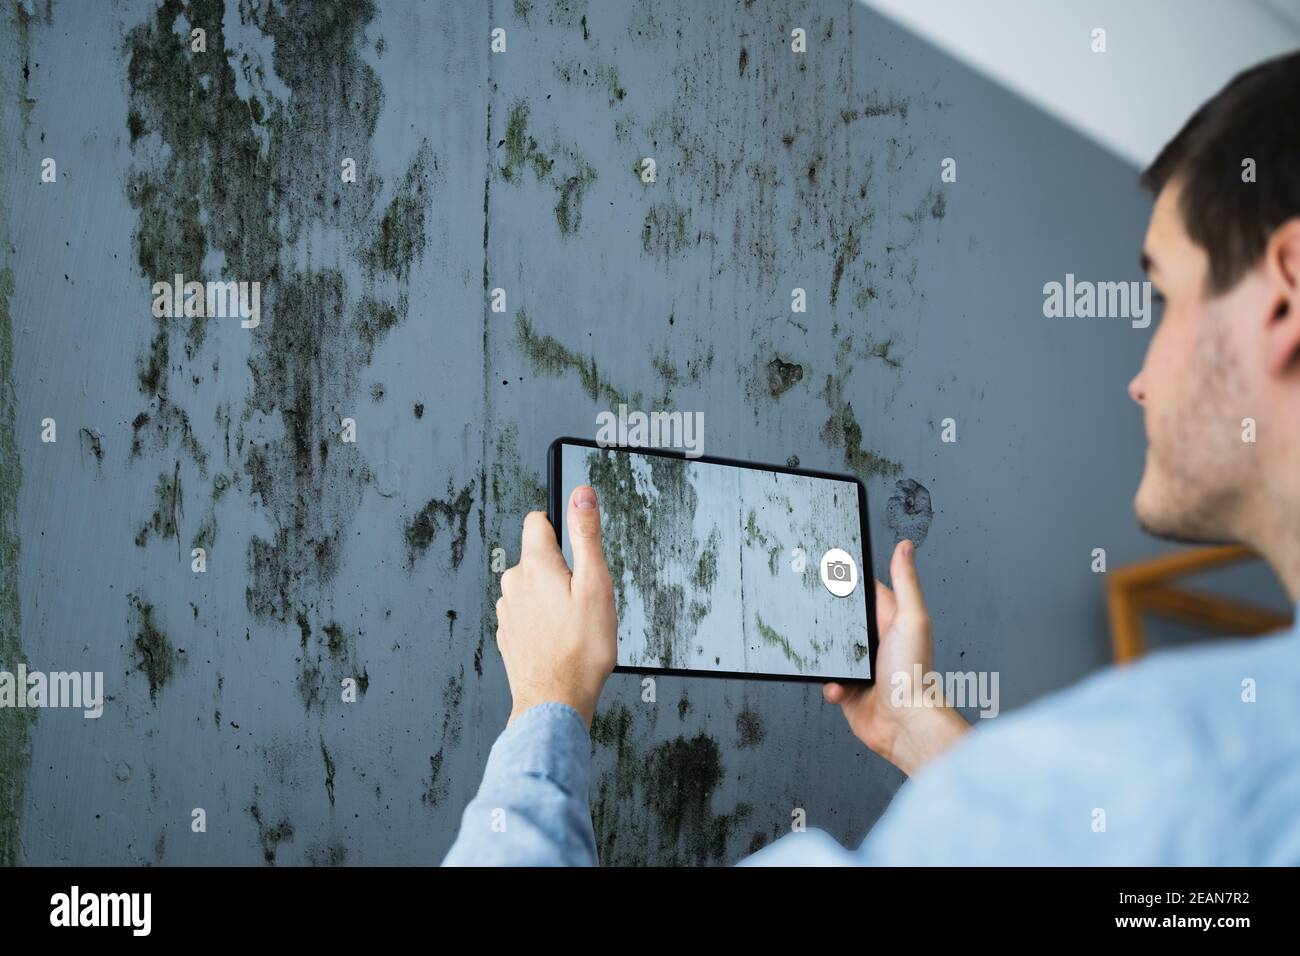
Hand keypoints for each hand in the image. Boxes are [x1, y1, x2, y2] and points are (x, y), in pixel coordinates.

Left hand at [496, 486, 616, 727]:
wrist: (555, 702)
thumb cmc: (581, 650)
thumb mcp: (596, 584)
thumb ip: (586, 534)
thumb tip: (581, 494)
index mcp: (535, 565)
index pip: (537, 520)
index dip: (560, 527)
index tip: (576, 547)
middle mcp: (513, 583)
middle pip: (537, 556)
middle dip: (560, 569)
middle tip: (583, 598)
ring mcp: (507, 611)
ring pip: (532, 587)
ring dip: (550, 597)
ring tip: (573, 625)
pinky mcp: (507, 634)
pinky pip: (526, 613)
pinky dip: (542, 620)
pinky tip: (560, 640)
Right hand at [823, 539, 968, 775]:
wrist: (905, 724)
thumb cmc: (913, 674)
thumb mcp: (910, 618)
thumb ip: (905, 582)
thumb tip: (906, 546)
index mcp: (890, 621)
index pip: (866, 592)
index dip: (849, 580)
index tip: (829, 566)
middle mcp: (874, 643)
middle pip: (842, 622)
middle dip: (827, 619)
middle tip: (809, 610)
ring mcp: (861, 668)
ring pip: (829, 653)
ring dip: (824, 656)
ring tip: (825, 657)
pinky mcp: (850, 691)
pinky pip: (828, 682)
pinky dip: (829, 686)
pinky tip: (839, 688)